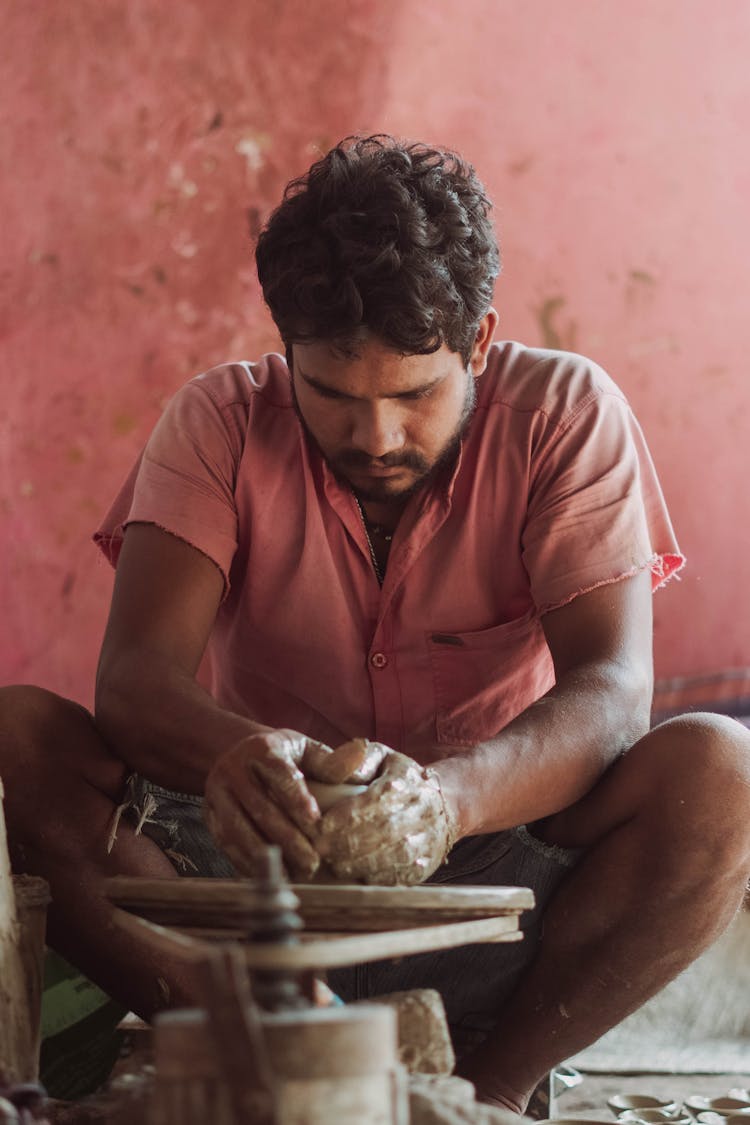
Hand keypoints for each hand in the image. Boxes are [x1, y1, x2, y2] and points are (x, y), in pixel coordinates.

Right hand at [203, 729, 371, 878]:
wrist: (239, 756)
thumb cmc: (285, 757)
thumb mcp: (306, 750)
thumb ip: (331, 761)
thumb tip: (360, 753)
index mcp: (261, 749)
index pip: (279, 774)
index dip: (296, 799)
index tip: (316, 823)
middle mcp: (233, 769)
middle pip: (260, 807)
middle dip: (287, 838)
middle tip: (313, 862)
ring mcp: (217, 793)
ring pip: (238, 829)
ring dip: (266, 855)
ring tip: (294, 875)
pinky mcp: (208, 815)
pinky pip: (225, 844)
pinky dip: (247, 863)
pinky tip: (271, 876)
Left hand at [315, 743, 458, 884]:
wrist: (446, 803)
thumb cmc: (402, 778)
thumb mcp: (384, 757)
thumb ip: (360, 759)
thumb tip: (341, 770)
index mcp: (408, 782)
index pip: (379, 800)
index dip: (349, 815)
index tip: (322, 824)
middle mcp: (422, 811)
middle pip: (385, 831)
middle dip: (348, 842)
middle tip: (318, 849)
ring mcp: (427, 840)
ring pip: (394, 856)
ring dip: (360, 863)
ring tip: (333, 864)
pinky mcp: (426, 864)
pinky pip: (402, 875)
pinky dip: (377, 878)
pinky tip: (354, 876)